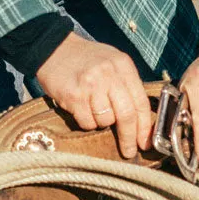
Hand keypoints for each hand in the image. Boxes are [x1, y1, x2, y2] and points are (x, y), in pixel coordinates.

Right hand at [35, 34, 152, 158]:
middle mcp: (109, 74)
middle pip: (126, 115)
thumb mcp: (113, 63)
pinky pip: (87, 122)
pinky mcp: (74, 96)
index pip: (140, 102)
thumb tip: (141, 119)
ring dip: (101, 122)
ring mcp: (91, 85)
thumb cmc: (87, 59)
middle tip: (128, 151)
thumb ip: (127, 85)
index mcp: (123, 65)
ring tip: (93, 107)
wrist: (54, 48)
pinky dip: (86, 121)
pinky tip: (81, 107)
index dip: (144, 126)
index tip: (144, 142)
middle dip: (129, 137)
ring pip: (106, 121)